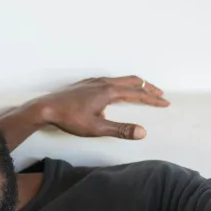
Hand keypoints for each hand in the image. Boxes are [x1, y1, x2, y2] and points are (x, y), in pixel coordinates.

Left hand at [34, 75, 168, 139]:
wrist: (46, 108)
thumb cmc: (70, 118)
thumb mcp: (97, 128)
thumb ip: (121, 129)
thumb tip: (142, 132)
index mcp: (109, 92)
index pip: (137, 94)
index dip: (153, 99)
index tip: (165, 103)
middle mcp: (103, 82)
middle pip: (132, 81)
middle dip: (148, 88)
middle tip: (159, 95)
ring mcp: (94, 81)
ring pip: (120, 79)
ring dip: (135, 85)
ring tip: (143, 91)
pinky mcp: (86, 84)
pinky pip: (109, 80)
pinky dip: (121, 84)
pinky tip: (116, 93)